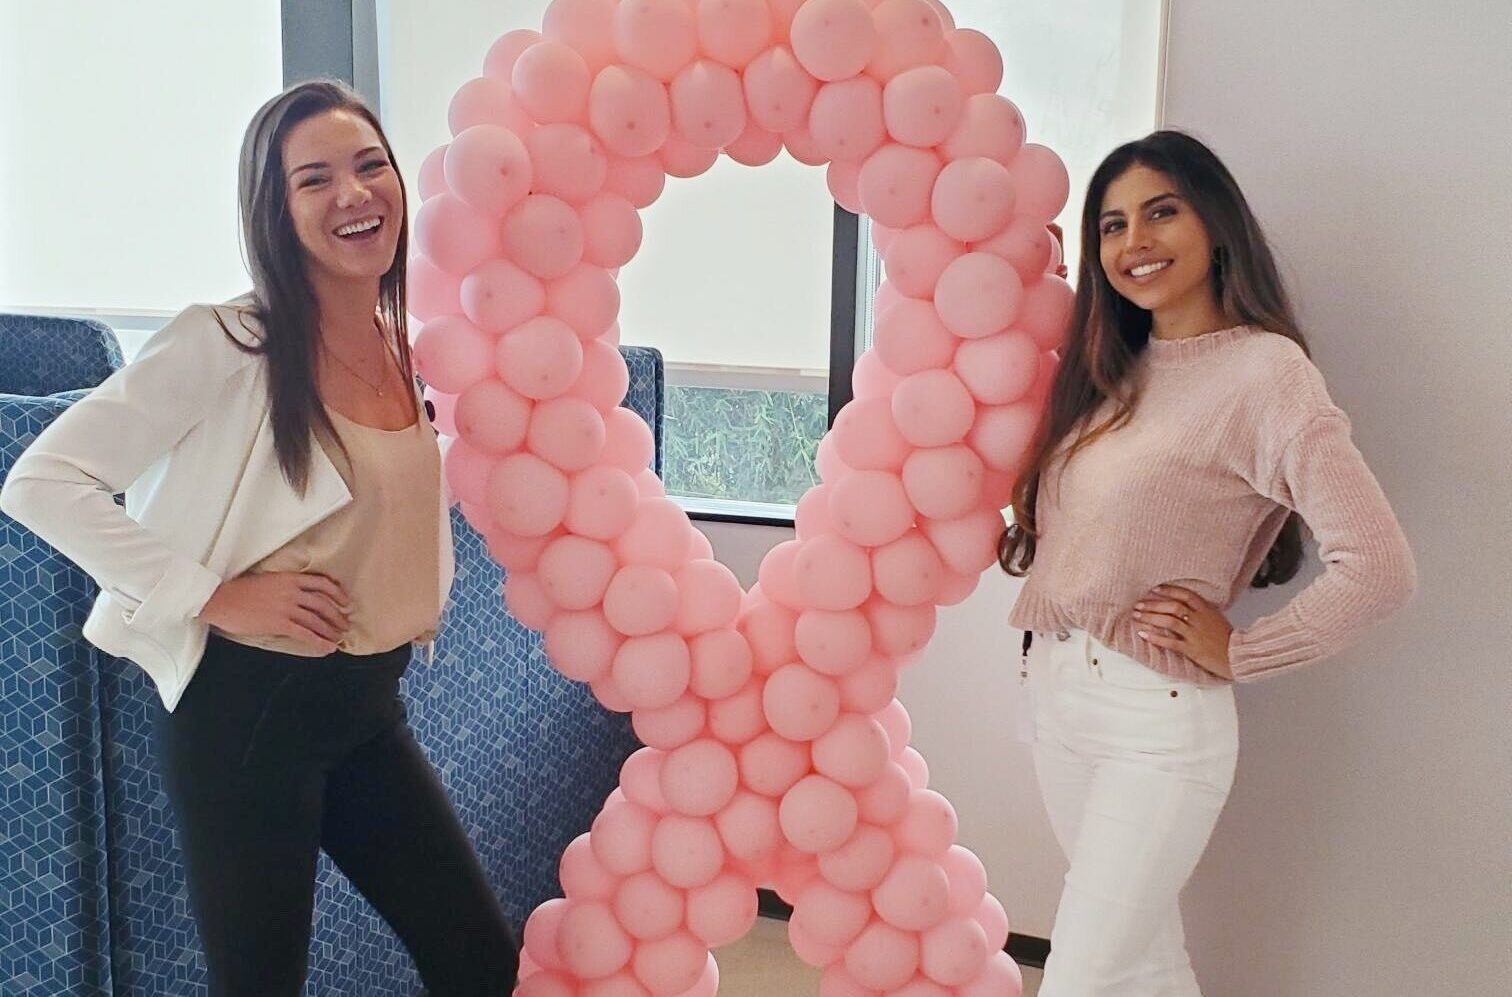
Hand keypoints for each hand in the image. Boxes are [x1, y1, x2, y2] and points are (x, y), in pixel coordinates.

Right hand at [198, 572, 350, 653]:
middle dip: (337, 616)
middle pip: (323, 604)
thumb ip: (286, 586)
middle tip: (345, 625)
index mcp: (289, 578)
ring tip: (338, 638)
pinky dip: (319, 641)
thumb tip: (299, 596)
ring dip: (330, 631)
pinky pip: (305, 634)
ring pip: (316, 620)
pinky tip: (327, 647)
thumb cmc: (239, 592)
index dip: (337, 593)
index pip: (321, 583)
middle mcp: (292, 591)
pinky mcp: (279, 623)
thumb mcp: (268, 581)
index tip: (345, 601)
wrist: (221, 600)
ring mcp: (286, 607)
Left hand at [1133, 584, 1233, 679]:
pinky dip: (1155, 637)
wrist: (1239, 656)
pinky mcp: (1191, 649)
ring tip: (1137, 616)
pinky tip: (1144, 634)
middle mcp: (1199, 620)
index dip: (1169, 590)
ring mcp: (1195, 634)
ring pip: (1169, 622)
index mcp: (1206, 610)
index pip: (1185, 595)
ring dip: (1150, 618)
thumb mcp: (1216, 618)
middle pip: (1173, 607)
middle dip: (1153, 605)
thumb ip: (1201, 610)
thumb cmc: (1228, 638)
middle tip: (1138, 604)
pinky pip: (1170, 642)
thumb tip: (1184, 605)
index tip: (1154, 589)